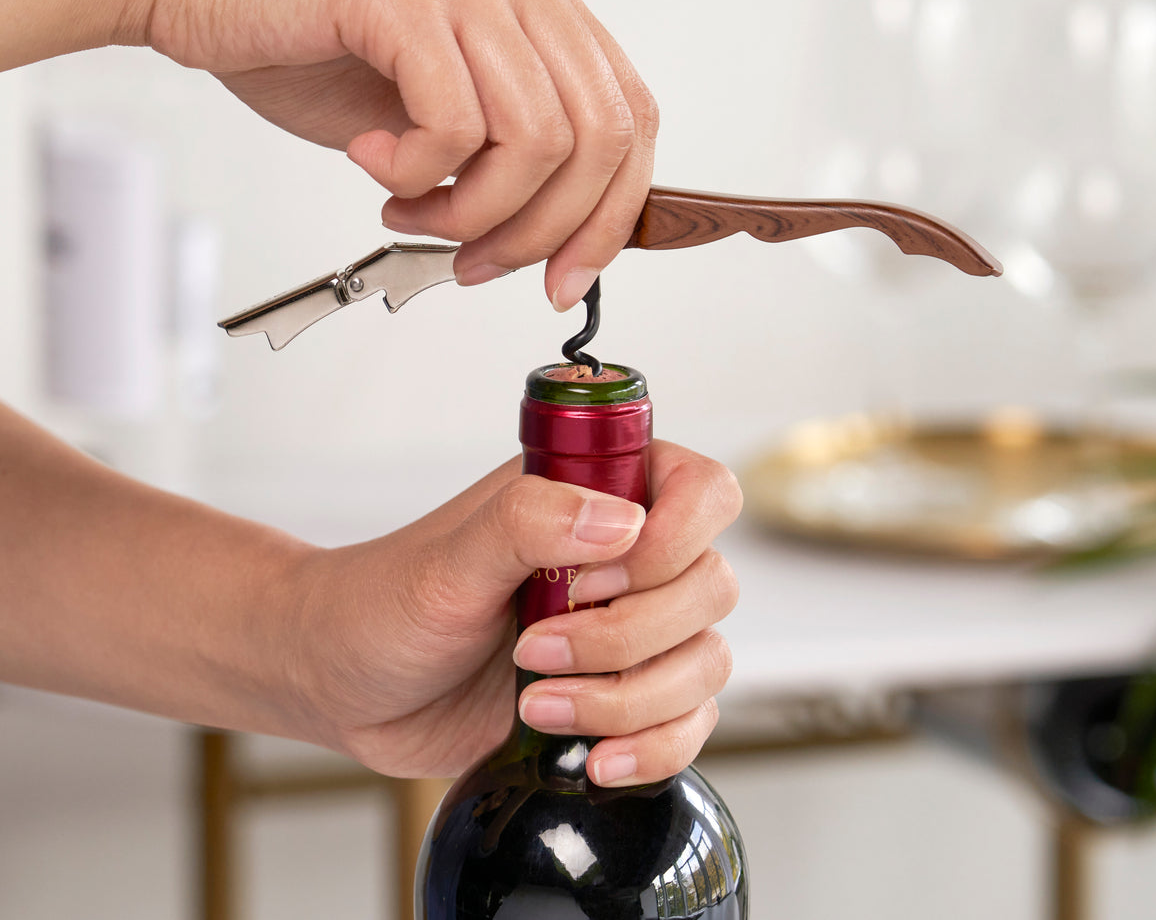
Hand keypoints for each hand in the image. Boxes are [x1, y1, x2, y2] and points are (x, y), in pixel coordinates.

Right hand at [140, 0, 657, 309]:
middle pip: (601, 135)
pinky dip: (415, 173)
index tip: (570, 277)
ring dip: (472, 211)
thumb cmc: (305, 41)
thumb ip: (504, 152)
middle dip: (544, 229)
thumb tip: (558, 235)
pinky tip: (370, 160)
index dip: (611, 212)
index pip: (631, 115)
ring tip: (411, 211)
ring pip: (537, 139)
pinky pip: (455, 125)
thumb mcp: (433, 108)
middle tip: (479, 262)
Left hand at [291, 441, 740, 784]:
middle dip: (630, 634)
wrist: (349, 684)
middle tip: (535, 648)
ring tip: (537, 705)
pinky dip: (653, 748)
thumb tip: (621, 522)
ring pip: (706, 662)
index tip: (600, 575)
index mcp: (596, 492)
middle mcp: (627, 557)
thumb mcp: (449, 559)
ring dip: (629, 698)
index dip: (677, 537)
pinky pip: (688, 725)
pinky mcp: (622, 697)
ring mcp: (631, 630)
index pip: (702, 490)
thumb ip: (528, 521)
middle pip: (712, 585)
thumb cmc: (387, 601)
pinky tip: (594, 760)